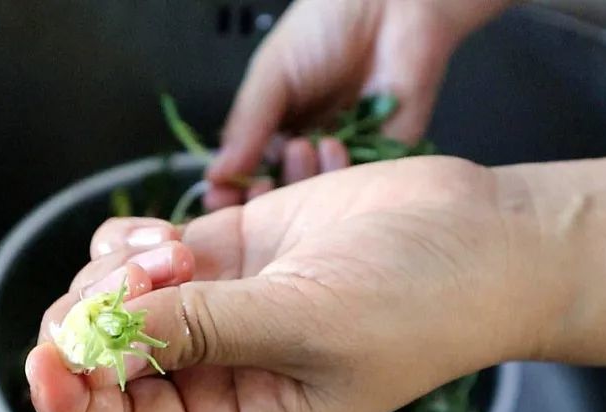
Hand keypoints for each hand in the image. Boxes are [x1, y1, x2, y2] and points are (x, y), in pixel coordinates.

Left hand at [25, 156, 544, 411]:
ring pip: (111, 301)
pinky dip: (132, 242)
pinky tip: (169, 234)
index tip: (49, 358)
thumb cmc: (421, 303)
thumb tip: (97, 341)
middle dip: (100, 317)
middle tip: (148, 279)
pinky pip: (136, 255)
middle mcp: (216, 373)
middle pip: (102, 361)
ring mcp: (214, 310)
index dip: (73, 401)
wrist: (478, 236)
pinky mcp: (222, 255)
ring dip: (118, 272)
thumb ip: (202, 331)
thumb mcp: (307, 325)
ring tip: (175, 251)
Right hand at [205, 0, 512, 207]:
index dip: (233, 190)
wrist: (389, 3)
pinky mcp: (383, 156)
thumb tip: (215, 172)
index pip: (248, 173)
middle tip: (256, 191)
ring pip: (318, 193)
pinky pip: (358, 182)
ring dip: (304, 180)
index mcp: (275, 129)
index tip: (217, 198)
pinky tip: (332, 148)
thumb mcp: (272, 74)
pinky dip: (342, 174)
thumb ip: (246, 125)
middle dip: (265, 199)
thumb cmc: (327, 25)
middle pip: (281, 192)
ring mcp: (344, 155)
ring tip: (302, 146)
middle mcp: (308, 147)